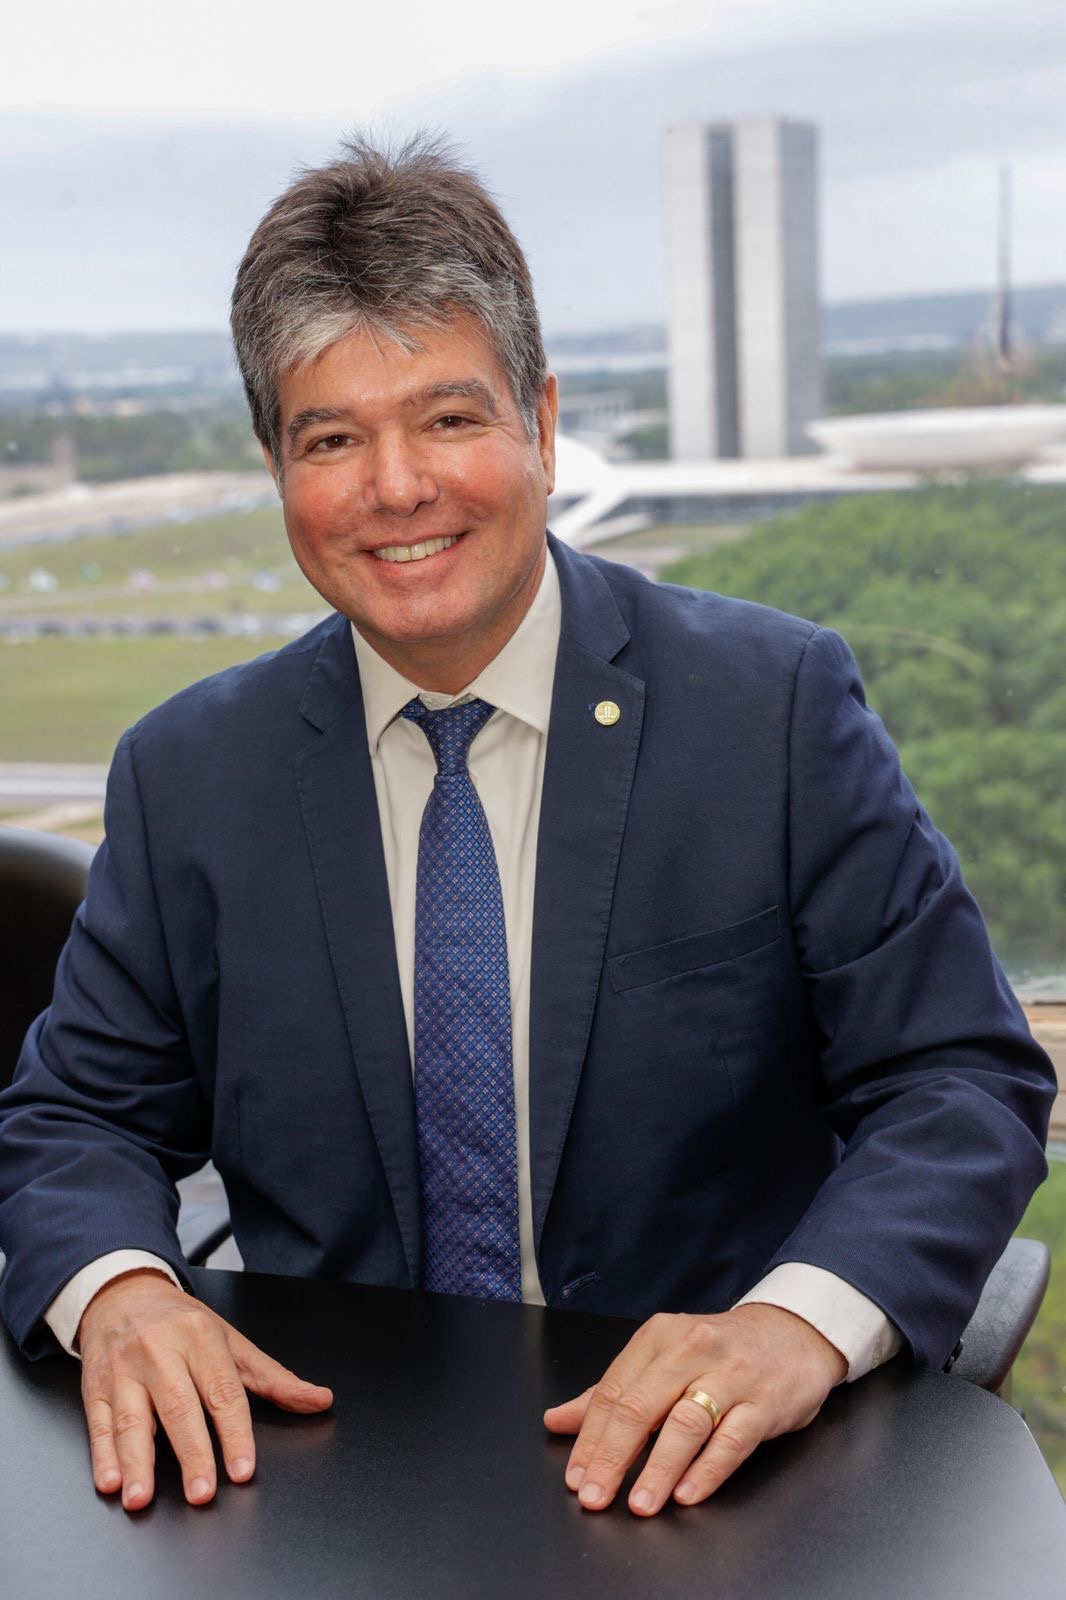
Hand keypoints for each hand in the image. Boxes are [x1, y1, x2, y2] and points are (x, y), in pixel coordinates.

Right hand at [78, 1268, 332, 1510]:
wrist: (123, 1294)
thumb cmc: (182, 1323)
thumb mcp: (231, 1341)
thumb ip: (274, 1378)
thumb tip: (320, 1401)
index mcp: (201, 1337)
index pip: (223, 1391)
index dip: (235, 1433)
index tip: (242, 1469)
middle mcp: (161, 1350)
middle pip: (179, 1407)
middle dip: (192, 1453)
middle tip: (201, 1493)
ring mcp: (124, 1369)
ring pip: (132, 1419)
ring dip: (137, 1462)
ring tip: (141, 1497)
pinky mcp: (94, 1385)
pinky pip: (99, 1423)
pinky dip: (103, 1456)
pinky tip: (111, 1481)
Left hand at [543, 1302, 846, 1515]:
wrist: (793, 1334)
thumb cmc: (720, 1351)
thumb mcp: (664, 1357)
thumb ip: (612, 1390)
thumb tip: (557, 1420)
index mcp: (660, 1337)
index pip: (613, 1391)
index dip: (590, 1437)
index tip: (575, 1476)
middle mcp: (693, 1350)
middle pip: (642, 1406)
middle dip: (613, 1457)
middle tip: (594, 1495)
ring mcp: (732, 1376)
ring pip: (686, 1424)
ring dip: (659, 1468)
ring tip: (639, 1503)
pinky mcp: (765, 1403)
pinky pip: (732, 1440)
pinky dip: (707, 1469)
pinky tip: (687, 1493)